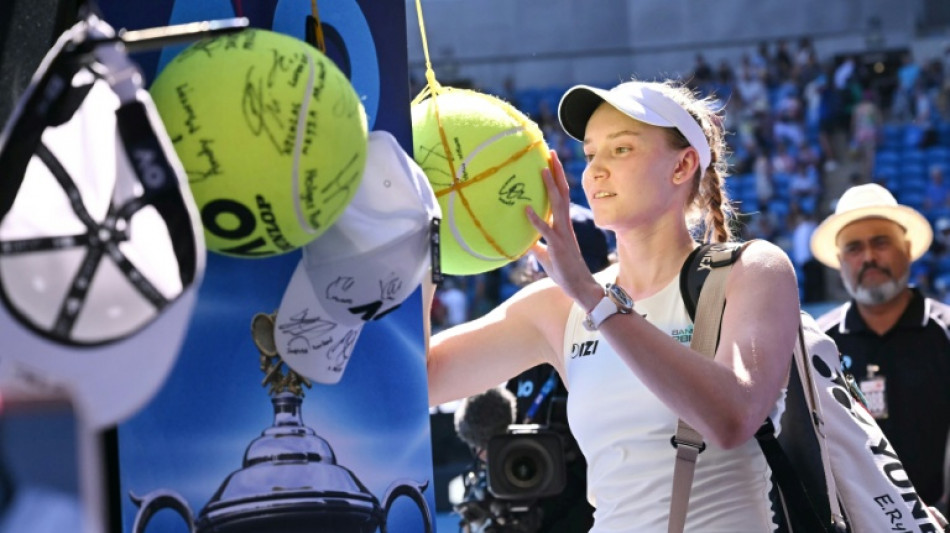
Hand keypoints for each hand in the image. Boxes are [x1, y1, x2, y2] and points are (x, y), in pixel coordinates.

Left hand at [525, 151, 601, 306]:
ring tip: (543, 169)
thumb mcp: (546, 257)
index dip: (555, 178)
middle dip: (556, 172)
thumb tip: (523, 243)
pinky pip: (546, 231)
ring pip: (557, 205)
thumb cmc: (565, 273)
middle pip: (561, 193)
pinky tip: (527, 209)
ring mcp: (562, 235)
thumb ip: (536, 247)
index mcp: (563, 225)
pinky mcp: (558, 247)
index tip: (550, 161)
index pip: (560, 196)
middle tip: (550, 152)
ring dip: (550, 187)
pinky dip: (536, 220)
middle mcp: (565, 226)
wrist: (580, 288)